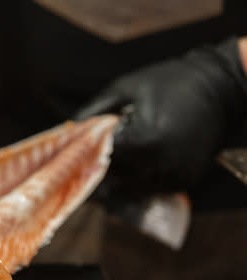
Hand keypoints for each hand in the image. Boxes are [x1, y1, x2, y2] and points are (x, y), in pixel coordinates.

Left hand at [74, 37, 246, 196]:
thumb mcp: (124, 89)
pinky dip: (138, 180)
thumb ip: (93, 112)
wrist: (221, 86)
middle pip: (112, 181)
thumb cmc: (169, 82)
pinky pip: (150, 188)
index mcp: (143, 141)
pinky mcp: (185, 181)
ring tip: (111, 159)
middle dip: (96, 171)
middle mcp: (159, 165)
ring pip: (129, 189)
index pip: (99, 162)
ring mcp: (174, 177)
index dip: (82, 159)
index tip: (71, 156)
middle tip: (83, 162)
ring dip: (117, 179)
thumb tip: (67, 132)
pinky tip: (134, 162)